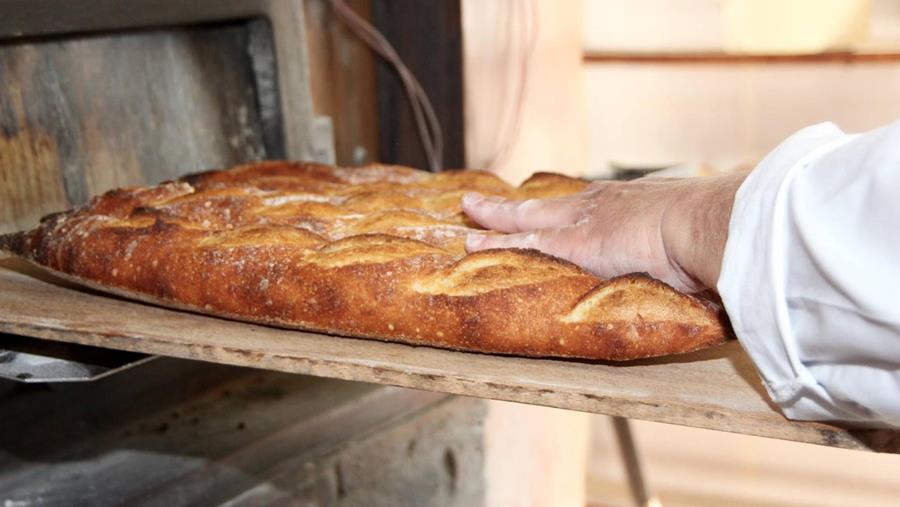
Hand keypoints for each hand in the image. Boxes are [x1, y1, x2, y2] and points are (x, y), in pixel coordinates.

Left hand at [462, 173, 745, 292]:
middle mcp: (599, 205)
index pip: (584, 205)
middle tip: (485, 200)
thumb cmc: (713, 233)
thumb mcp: (696, 236)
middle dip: (515, 206)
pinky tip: (471, 244)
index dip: (561, 208)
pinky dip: (494, 244)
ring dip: (495, 220)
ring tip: (469, 216)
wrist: (706, 224)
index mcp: (630, 203)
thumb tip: (703, 266)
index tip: (546, 206)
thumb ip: (687, 250)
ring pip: (525, 220)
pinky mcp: (570, 244)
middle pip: (545, 205)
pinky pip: (521, 243)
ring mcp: (581, 222)